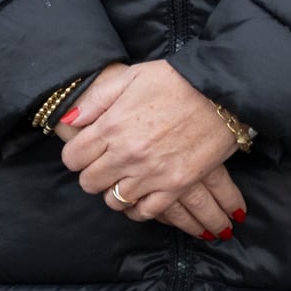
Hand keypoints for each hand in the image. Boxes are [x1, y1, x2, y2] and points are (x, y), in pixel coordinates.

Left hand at [60, 60, 245, 235]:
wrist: (220, 94)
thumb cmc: (173, 81)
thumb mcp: (128, 79)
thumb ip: (95, 101)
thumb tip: (69, 120)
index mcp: (111, 127)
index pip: (72, 159)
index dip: (75, 156)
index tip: (84, 152)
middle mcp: (127, 154)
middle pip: (90, 183)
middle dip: (91, 175)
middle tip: (102, 166)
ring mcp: (152, 173)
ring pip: (115, 200)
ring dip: (114, 192)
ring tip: (121, 180)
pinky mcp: (177, 186)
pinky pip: (147, 211)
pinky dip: (139, 208)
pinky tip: (140, 197)